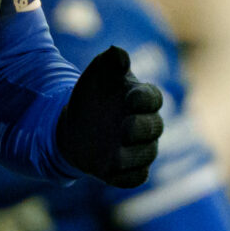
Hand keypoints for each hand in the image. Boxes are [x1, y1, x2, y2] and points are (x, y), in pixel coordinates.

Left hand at [54, 47, 163, 187]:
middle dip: (142, 128)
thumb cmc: (93, 95)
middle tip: (125, 128)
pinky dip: (128, 176)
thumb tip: (117, 52)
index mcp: (142, 98)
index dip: (145, 99)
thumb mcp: (97, 73)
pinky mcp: (127, 170)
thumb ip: (110, 61)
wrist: (75, 125)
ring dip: (133, 155)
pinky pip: (136, 177)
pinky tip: (111, 170)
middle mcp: (147, 125)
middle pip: (155, 128)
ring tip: (115, 155)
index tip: (130, 97)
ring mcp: (139, 149)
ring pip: (146, 155)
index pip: (153, 98)